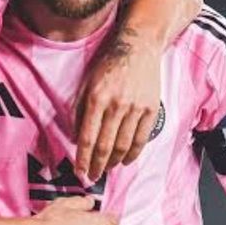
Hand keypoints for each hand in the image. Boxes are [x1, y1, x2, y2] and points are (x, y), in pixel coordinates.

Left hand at [74, 32, 162, 180]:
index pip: (88, 137)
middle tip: (92, 177)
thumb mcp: (86, 82)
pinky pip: (141, 139)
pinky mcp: (151, 109)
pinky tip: (125, 160)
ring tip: (107, 169)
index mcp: (97, 98)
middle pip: (105, 146)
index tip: (80, 172)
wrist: (138, 47)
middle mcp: (116, 105)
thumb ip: (79, 110)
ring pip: (123, 145)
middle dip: (97, 166)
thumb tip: (75, 137)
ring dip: (114, 162)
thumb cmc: (108, 64)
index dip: (83, 159)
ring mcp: (135, 108)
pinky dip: (133, 154)